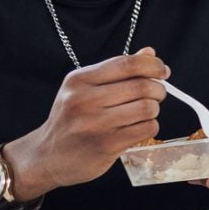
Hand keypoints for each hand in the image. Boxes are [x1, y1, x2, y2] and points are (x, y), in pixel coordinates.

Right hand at [6, 49, 170, 198]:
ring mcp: (95, 124)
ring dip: (153, 110)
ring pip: (148, 108)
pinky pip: (147, 128)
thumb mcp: (84, 89)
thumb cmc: (70, 119)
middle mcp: (84, 100)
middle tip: (155, 95)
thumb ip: (117, 70)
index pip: (128, 64)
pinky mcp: (106, 145)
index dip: (153, 65)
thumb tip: (150, 53)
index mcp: (79, 80)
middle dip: (158, 89)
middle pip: (143, 86)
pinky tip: (137, 128)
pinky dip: (150, 126)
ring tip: (143, 113)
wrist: (46, 157)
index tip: (162, 71)